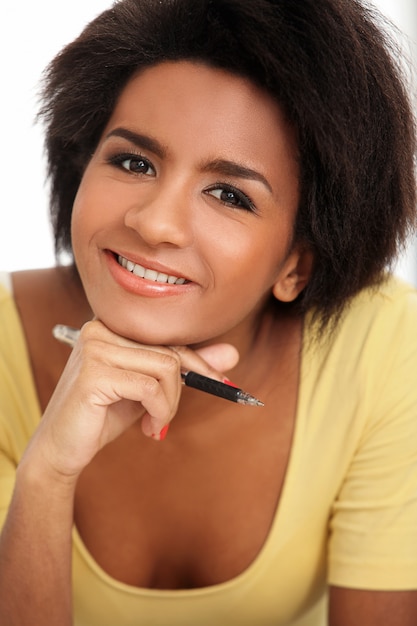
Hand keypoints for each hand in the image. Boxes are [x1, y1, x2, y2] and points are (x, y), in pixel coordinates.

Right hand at [22, 320, 238, 481]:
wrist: (61, 447)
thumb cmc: (103, 415)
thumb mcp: (149, 388)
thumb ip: (186, 367)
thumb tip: (232, 353)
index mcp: (111, 325)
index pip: (168, 337)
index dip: (199, 362)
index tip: (222, 382)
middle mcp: (99, 328)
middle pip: (170, 351)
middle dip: (181, 389)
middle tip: (168, 417)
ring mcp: (94, 348)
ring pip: (165, 368)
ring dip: (169, 404)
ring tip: (155, 423)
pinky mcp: (93, 373)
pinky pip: (150, 388)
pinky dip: (159, 411)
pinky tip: (148, 428)